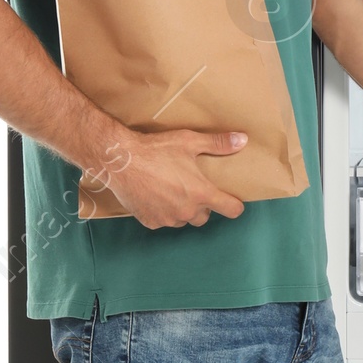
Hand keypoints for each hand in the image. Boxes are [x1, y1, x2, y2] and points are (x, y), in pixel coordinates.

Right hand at [82, 127, 248, 228]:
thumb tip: (242, 140)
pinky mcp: (151, 222)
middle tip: (192, 188)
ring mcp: (168, 218)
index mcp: (201, 193)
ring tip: (172, 191)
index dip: (234, 206)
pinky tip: (155, 196)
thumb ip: (218, 143)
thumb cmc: (156, 149)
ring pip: (183, 220)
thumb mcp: (189, 141)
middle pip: (204, 217)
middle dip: (202, 206)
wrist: (121, 161)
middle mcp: (186, 210)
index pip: (231, 209)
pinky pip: (163, 221)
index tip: (233, 202)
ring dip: (182, 210)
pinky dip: (162, 212)